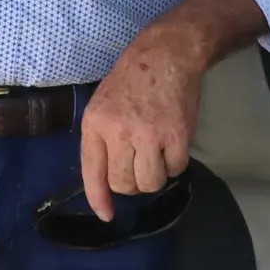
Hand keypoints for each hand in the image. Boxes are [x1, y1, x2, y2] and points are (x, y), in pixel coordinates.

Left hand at [79, 24, 205, 222]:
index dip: (99, 198)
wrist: (166, 54)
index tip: (106, 214)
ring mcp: (149, 134)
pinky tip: (171, 145)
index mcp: (95, 123)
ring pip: (150, 183)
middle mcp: (119, 131)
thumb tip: (104, 184)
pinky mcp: (177, 135)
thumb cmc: (131, 81)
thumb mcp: (101, 105)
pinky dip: (175, 164)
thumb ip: (100, 142)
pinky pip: (175, 170)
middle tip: (138, 163)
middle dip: (132, 182)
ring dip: (154, 176)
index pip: (93, 171)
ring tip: (155, 155)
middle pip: (124, 184)